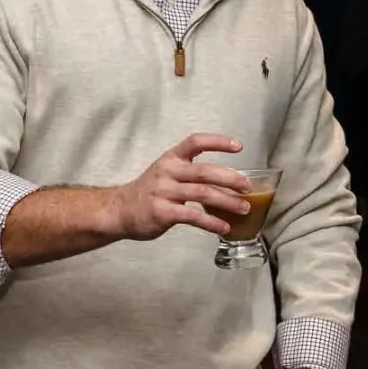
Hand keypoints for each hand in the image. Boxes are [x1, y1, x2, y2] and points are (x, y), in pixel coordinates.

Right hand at [111, 133, 251, 240]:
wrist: (120, 210)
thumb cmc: (150, 192)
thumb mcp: (167, 172)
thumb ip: (193, 173)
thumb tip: (229, 183)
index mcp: (172, 158)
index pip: (196, 142)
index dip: (218, 142)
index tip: (239, 146)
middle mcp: (169, 172)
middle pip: (205, 171)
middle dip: (230, 179)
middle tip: (247, 187)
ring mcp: (165, 192)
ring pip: (202, 194)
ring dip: (227, 202)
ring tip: (244, 209)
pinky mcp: (163, 212)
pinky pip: (192, 216)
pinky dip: (211, 222)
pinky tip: (223, 227)